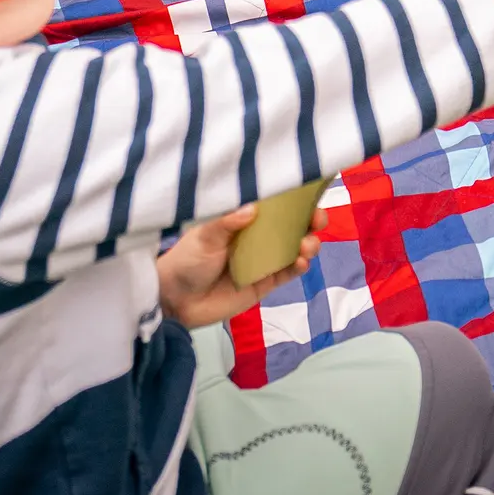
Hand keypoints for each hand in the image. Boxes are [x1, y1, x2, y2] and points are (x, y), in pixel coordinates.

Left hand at [156, 205, 318, 327]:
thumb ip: (226, 222)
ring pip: (295, 249)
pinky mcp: (264, 284)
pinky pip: (287, 273)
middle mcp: (258, 238)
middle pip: (292, 226)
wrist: (176, 301)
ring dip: (308, 244)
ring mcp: (263, 261)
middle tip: (317, 219)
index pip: (274, 205)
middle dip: (310, 221)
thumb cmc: (187, 260)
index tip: (310, 194)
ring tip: (307, 245)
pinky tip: (302, 261)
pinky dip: (299, 267)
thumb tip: (253, 208)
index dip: (295, 199)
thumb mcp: (204, 236)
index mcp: (243, 220)